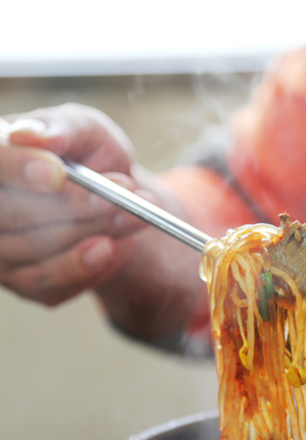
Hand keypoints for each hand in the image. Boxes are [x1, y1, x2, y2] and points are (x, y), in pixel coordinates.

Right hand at [0, 104, 149, 304]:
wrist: (111, 199)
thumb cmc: (88, 156)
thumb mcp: (86, 130)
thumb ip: (64, 130)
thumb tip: (33, 136)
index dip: (17, 169)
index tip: (57, 172)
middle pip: (13, 215)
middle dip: (76, 206)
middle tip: (125, 191)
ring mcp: (0, 251)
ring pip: (37, 252)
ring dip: (94, 234)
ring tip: (135, 215)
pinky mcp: (24, 283)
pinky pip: (53, 284)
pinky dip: (91, 266)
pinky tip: (116, 246)